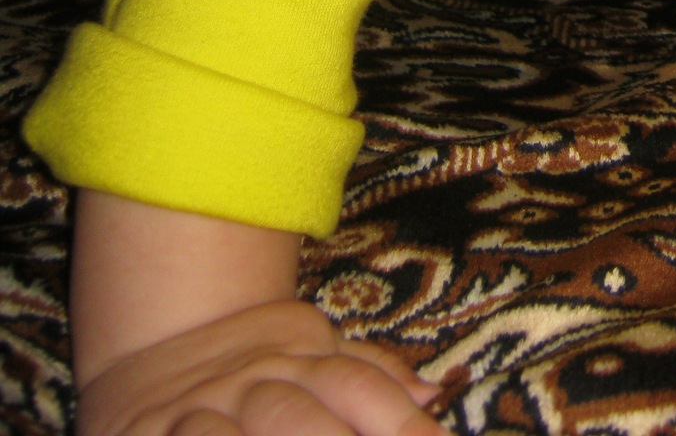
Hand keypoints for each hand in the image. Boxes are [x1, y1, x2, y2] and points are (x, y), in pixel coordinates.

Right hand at [75, 297, 439, 435]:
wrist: (154, 341)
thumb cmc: (251, 364)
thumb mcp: (310, 349)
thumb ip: (372, 375)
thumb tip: (434, 393)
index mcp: (300, 356)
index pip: (359, 387)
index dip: (400, 423)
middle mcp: (254, 382)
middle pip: (299, 419)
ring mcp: (200, 411)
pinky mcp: (150, 435)